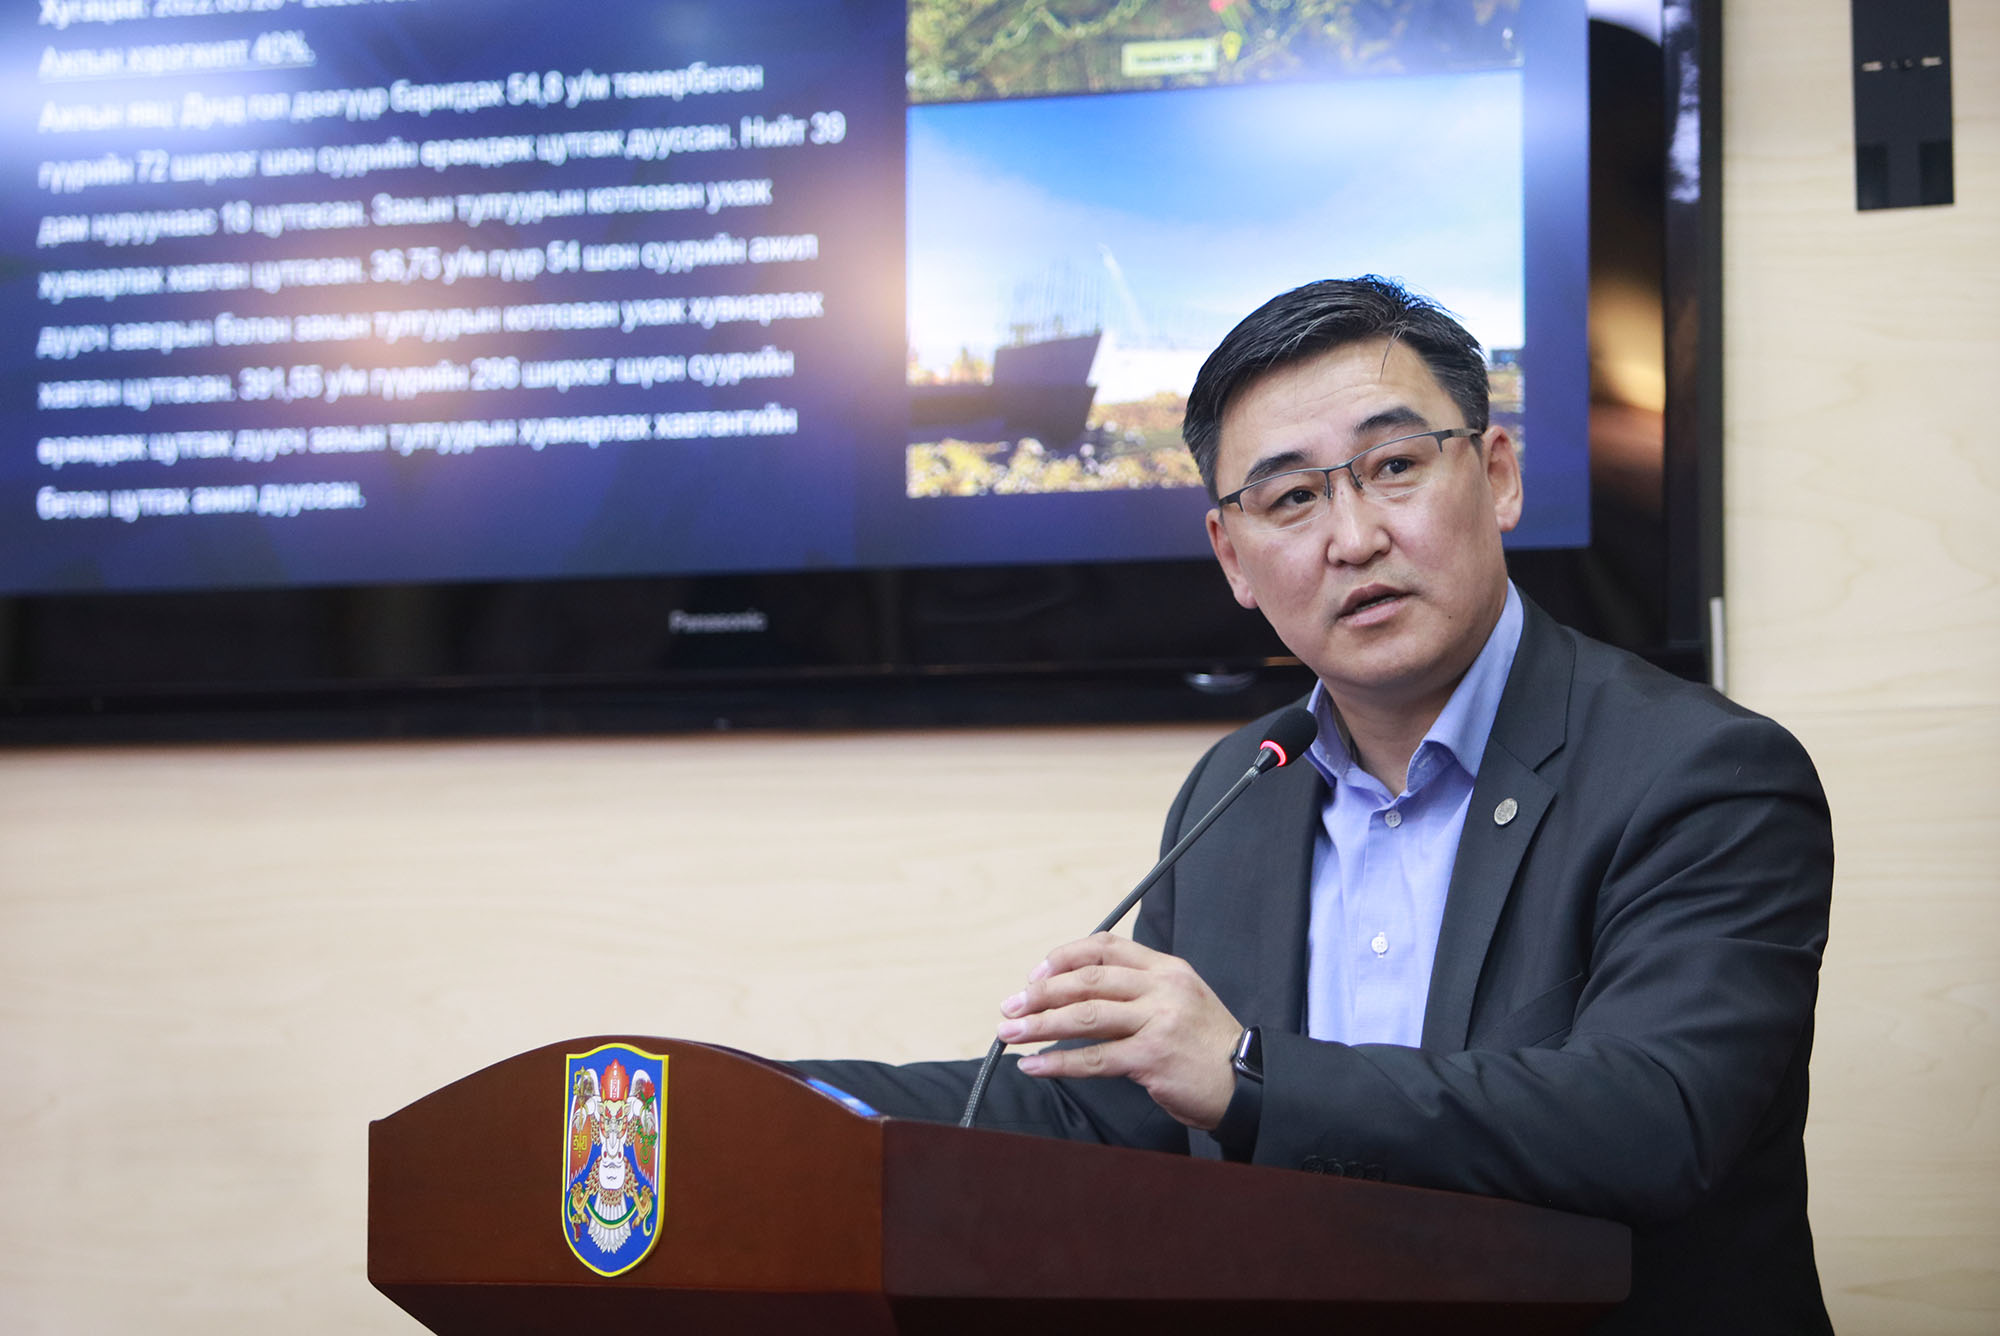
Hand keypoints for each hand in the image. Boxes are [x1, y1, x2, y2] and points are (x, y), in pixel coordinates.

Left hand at [996, 932, 1240, 1130]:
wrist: (1247, 1082)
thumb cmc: (1205, 1046)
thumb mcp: (1180, 1000)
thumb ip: (1138, 990)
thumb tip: (1078, 992)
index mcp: (1166, 968)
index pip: (1105, 947)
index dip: (1064, 957)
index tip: (1035, 974)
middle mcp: (1162, 988)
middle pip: (1088, 979)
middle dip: (1041, 993)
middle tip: (1010, 1005)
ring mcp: (1158, 1021)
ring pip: (1085, 1016)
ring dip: (1039, 1025)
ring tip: (1010, 1033)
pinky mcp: (1152, 1057)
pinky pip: (1095, 1058)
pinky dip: (1058, 1062)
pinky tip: (1035, 1066)